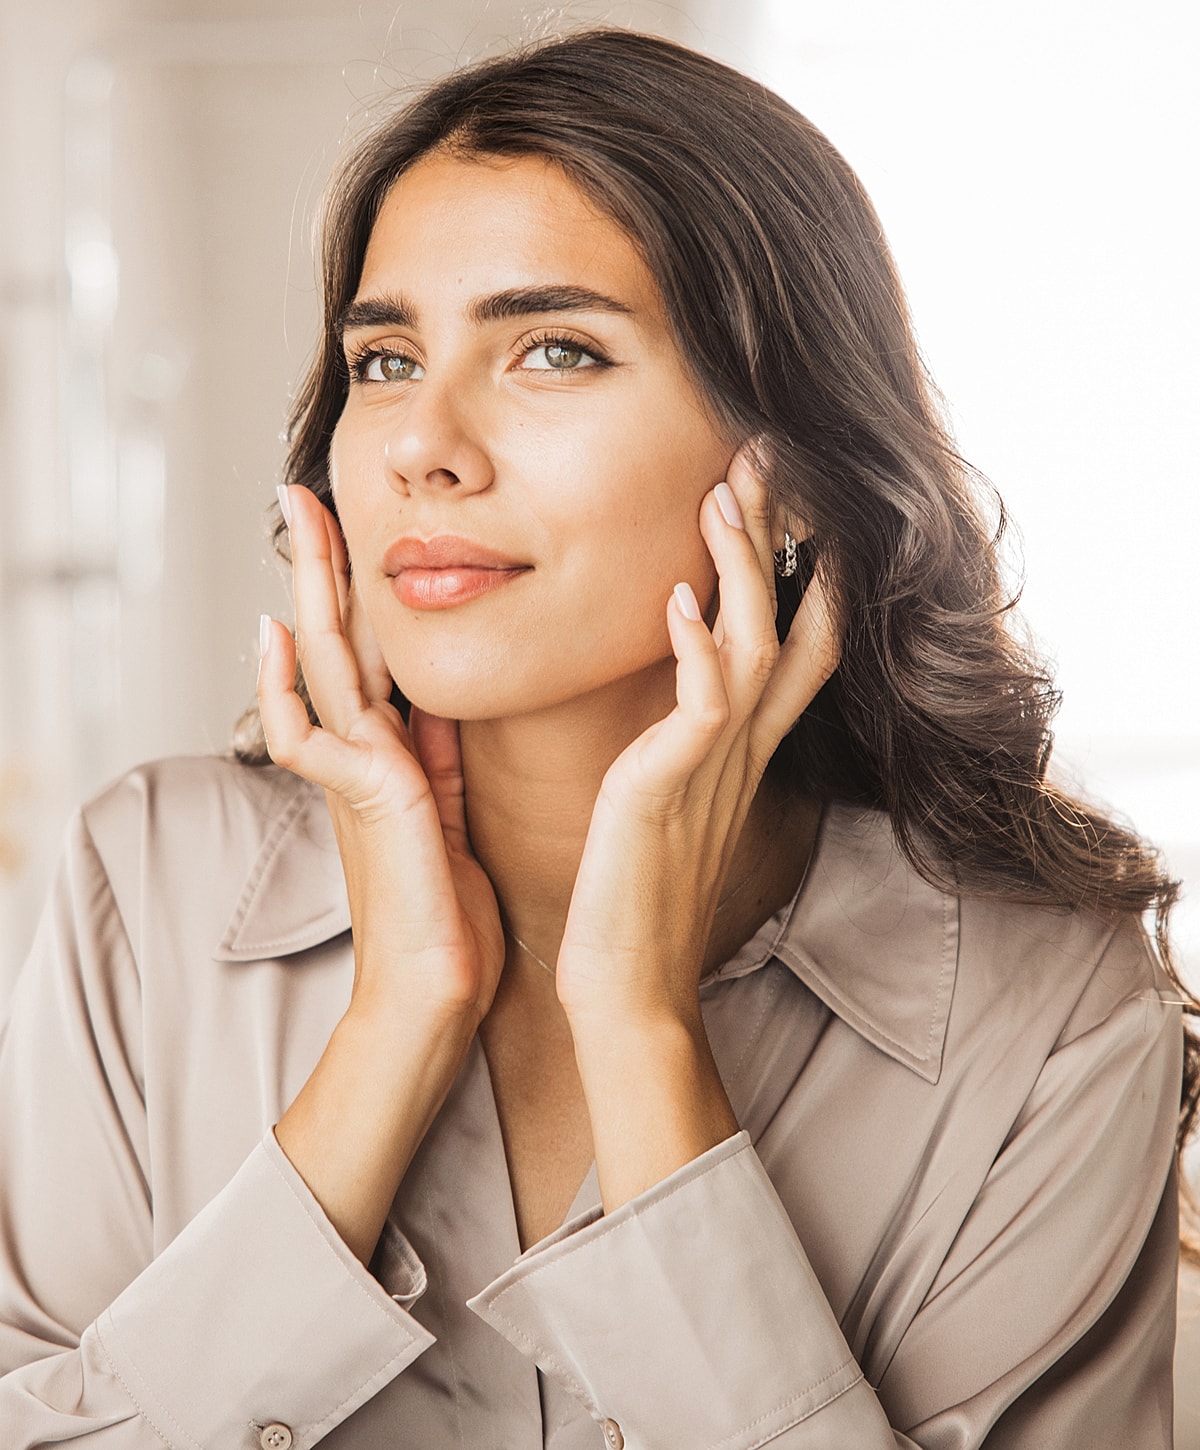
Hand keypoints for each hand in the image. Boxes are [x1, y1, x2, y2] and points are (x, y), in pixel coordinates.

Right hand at [256, 484, 504, 1027]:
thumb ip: (438, 755)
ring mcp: (355, 776)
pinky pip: (306, 736)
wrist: (436, 994)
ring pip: (325, 664)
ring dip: (308, 590)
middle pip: (340, 641)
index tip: (359, 538)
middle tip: (304, 495)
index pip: (373, 655)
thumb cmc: (447, 917)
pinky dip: (283, 688)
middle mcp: (364, 757)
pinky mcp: (362, 800)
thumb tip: (439, 701)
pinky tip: (277, 637)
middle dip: (322, 567)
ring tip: (297, 521)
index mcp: (392, 757)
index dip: (362, 595)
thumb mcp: (449, 813)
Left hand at [555, 442, 838, 1031]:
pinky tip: (679, 592)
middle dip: (782, 535)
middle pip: (791, 618)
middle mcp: (743, 749)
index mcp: (740, 748)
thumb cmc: (637, 895)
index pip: (797, 638)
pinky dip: (696, 644)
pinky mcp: (673, 789)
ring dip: (742, 564)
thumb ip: (678, 743)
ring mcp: (715, 767)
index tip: (779, 493)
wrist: (629, 986)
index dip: (801, 564)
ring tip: (724, 490)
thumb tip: (675, 696)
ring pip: (754, 642)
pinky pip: (705, 703)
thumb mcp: (667, 801)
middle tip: (764, 453)